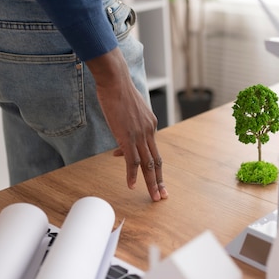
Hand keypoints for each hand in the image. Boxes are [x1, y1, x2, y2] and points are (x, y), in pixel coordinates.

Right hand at [86, 48, 167, 200]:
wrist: (116, 81)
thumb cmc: (118, 92)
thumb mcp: (127, 112)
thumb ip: (128, 126)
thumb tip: (120, 146)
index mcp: (151, 124)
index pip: (150, 149)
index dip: (148, 163)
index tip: (147, 175)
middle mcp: (149, 131)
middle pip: (156, 161)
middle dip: (160, 180)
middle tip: (163, 195)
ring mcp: (140, 135)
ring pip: (148, 165)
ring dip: (151, 183)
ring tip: (154, 197)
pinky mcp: (127, 137)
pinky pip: (132, 161)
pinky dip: (132, 175)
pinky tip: (132, 186)